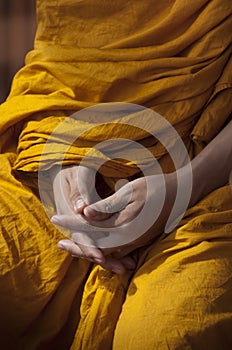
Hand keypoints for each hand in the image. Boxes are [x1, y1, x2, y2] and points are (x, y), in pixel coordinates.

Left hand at [52, 172, 178, 267]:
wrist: (181, 195)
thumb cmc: (156, 188)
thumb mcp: (130, 191)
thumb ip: (107, 205)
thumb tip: (86, 215)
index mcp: (125, 227)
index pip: (91, 228)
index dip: (71, 223)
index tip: (55, 219)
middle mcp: (129, 240)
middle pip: (96, 247)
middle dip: (76, 246)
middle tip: (59, 244)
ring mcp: (135, 242)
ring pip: (105, 252)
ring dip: (87, 250)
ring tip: (71, 247)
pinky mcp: (138, 241)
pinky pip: (115, 251)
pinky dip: (101, 250)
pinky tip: (93, 246)